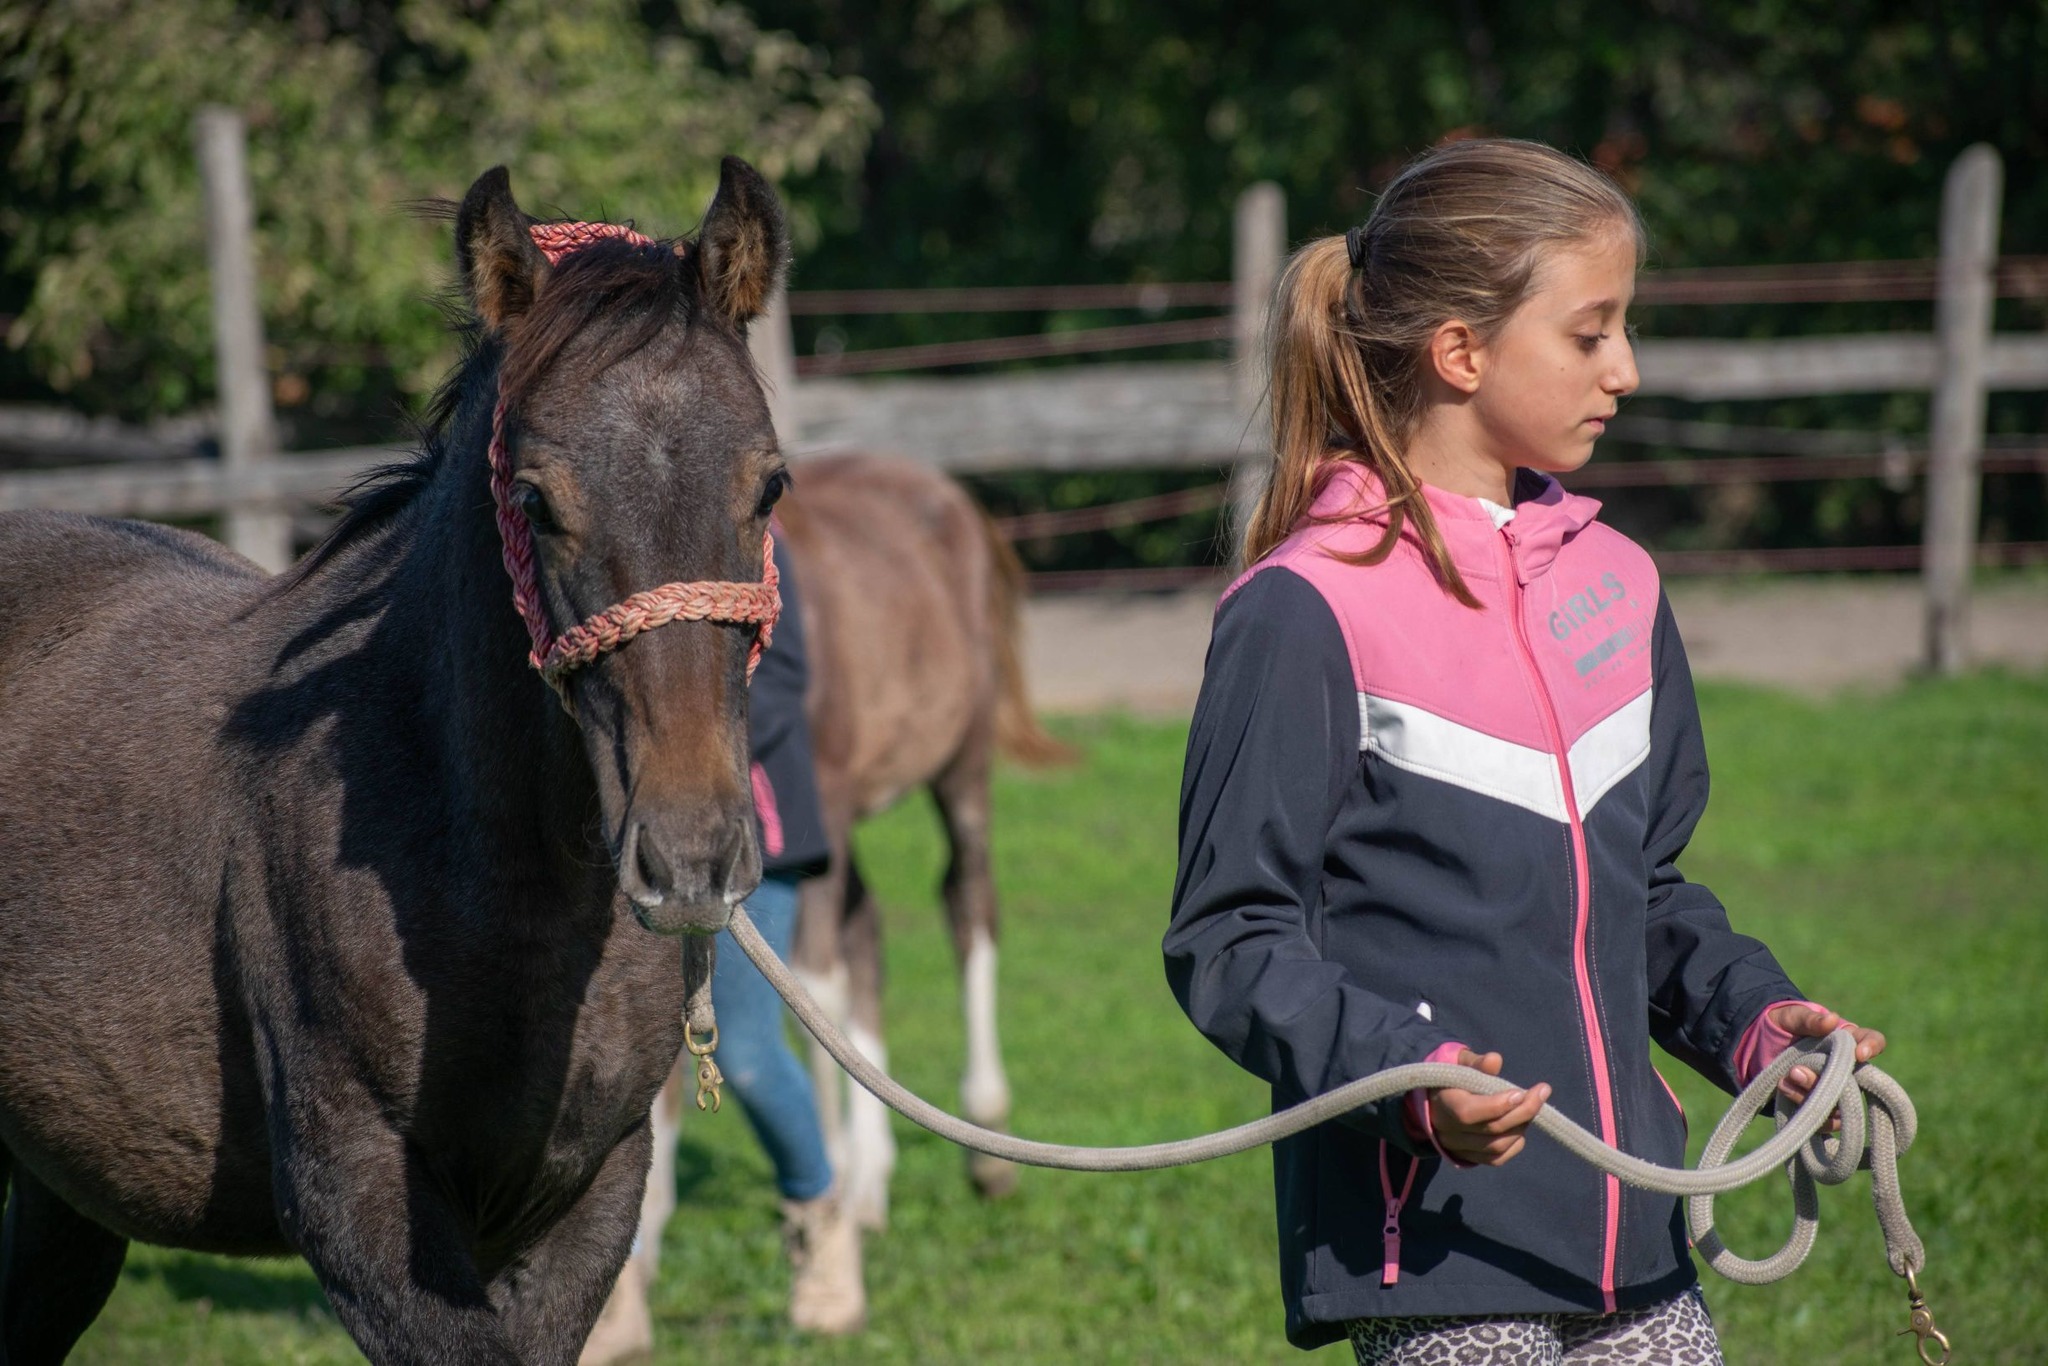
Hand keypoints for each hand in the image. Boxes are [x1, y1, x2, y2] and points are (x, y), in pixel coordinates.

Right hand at [1428, 1050, 1550, 1166]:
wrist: (1437, 1102)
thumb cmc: (1453, 1077)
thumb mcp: (1459, 1063)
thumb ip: (1476, 1062)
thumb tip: (1495, 1060)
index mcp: (1442, 1104)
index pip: (1468, 1113)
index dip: (1498, 1105)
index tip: (1521, 1091)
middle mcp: (1448, 1131)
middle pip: (1491, 1130)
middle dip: (1522, 1112)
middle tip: (1542, 1092)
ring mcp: (1458, 1148)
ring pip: (1496, 1147)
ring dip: (1521, 1127)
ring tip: (1531, 1107)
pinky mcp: (1469, 1158)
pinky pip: (1497, 1158)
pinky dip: (1515, 1144)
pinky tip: (1520, 1126)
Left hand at [1769, 1004, 1886, 1112]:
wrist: (1763, 1044)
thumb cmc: (1787, 1025)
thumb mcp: (1794, 1017)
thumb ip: (1811, 1019)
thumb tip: (1831, 1018)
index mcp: (1849, 1040)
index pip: (1873, 1041)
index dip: (1872, 1047)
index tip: (1859, 1054)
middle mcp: (1848, 1068)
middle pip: (1855, 1080)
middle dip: (1830, 1079)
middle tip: (1798, 1070)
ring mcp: (1836, 1088)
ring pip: (1838, 1102)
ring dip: (1812, 1092)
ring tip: (1788, 1076)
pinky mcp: (1821, 1106)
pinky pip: (1823, 1118)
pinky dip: (1803, 1104)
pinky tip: (1783, 1087)